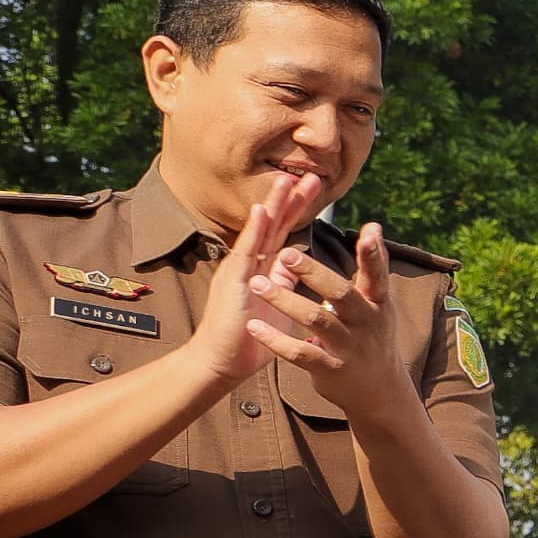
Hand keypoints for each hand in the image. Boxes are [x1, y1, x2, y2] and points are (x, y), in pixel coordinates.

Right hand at [183, 165, 327, 387]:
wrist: (221, 364)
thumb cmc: (247, 338)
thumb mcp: (275, 303)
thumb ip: (283, 281)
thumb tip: (296, 262)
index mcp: (264, 270)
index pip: (283, 233)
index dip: (298, 211)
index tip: (316, 188)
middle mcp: (250, 265)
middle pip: (274, 225)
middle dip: (291, 200)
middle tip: (309, 173)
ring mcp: (240, 271)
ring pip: (259, 232)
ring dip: (274, 205)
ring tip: (287, 179)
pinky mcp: (232, 283)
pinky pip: (245, 253)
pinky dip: (254, 231)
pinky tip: (262, 211)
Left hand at [243, 215, 410, 420]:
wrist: (377, 391)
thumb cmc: (371, 336)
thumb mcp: (378, 304)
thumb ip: (372, 268)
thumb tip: (373, 226)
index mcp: (377, 304)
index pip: (377, 275)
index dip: (373, 254)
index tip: (368, 230)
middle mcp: (366, 324)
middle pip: (341, 294)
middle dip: (313, 273)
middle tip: (286, 253)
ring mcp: (348, 347)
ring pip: (316, 320)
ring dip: (285, 300)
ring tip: (257, 283)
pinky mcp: (330, 368)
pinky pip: (299, 353)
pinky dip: (275, 340)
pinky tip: (254, 327)